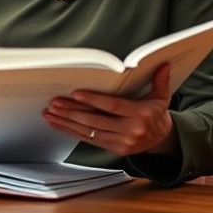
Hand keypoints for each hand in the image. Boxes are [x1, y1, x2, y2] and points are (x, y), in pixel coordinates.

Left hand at [43, 63, 176, 156]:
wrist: (161, 140)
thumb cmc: (156, 115)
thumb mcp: (161, 97)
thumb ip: (160, 80)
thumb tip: (162, 63)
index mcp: (140, 114)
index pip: (112, 106)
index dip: (93, 100)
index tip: (76, 94)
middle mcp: (130, 130)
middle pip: (96, 120)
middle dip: (72, 111)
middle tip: (54, 103)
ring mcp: (121, 142)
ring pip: (88, 131)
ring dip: (66, 122)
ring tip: (50, 113)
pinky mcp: (113, 149)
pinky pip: (88, 140)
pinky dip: (71, 131)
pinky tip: (57, 124)